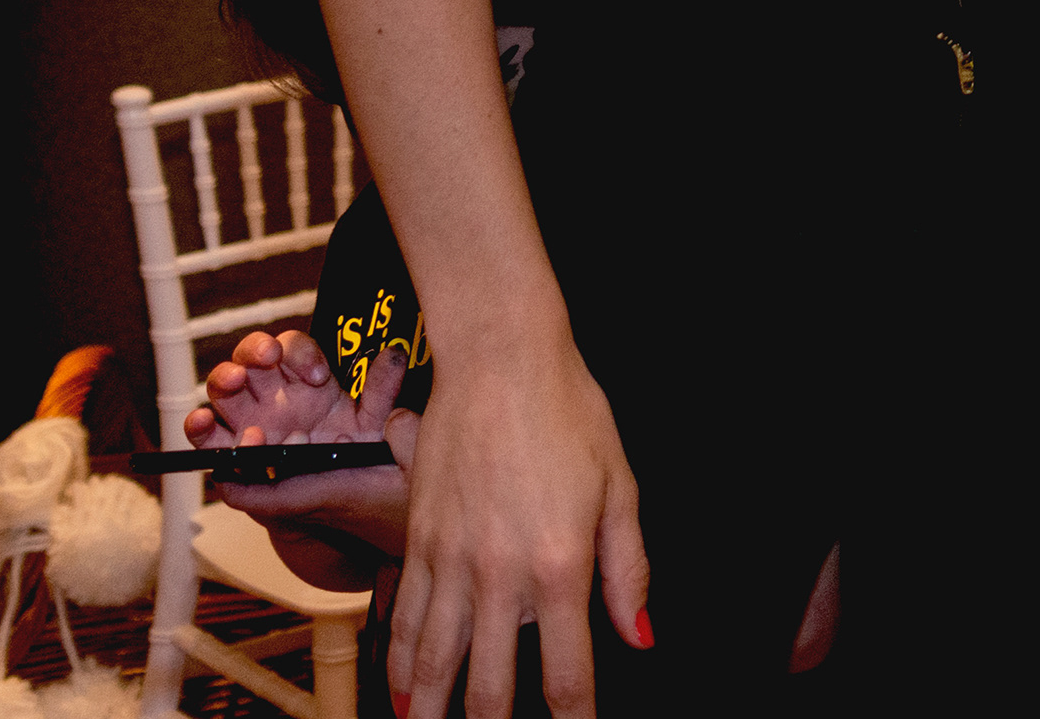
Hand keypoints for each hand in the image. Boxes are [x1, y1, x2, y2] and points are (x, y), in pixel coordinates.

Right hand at [186, 328, 415, 550]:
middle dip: (255, 350)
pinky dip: (200, 428)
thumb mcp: (370, 424)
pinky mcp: (229, 451)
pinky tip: (204, 422)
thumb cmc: (345, 452)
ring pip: (223, 387)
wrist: (329, 496)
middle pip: (250, 356)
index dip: (301, 353)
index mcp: (301, 378)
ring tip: (235, 381)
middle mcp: (269, 392)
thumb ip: (381, 392)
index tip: (319, 375)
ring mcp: (245, 419)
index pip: (292, 348)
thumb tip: (394, 356)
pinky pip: (206, 437)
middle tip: (267, 357)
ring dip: (224, 379)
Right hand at [385, 327, 647, 718]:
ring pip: (434, 663)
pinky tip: (404, 692)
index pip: (569, 675)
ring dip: (433, 710)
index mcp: (561, 566)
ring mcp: (451, 560)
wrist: (500, 358)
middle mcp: (501, 574)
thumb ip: (628, 569)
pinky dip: (402, 664)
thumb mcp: (621, 487)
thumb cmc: (570, 412)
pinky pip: (405, 618)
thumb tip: (637, 637)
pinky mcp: (418, 539)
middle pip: (491, 688)